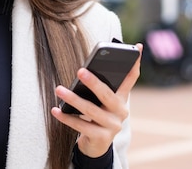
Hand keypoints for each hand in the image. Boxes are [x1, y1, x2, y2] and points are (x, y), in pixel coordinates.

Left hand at [50, 43, 141, 157]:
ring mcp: (113, 126)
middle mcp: (121, 112)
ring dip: (73, 99)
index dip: (134, 63)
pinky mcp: (101, 138)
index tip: (136, 47)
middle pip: (107, 95)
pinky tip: (56, 110)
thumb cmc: (96, 115)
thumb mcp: (101, 100)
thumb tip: (85, 68)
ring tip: (59, 89)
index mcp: (122, 98)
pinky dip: (67, 117)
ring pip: (90, 111)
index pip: (131, 78)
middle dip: (93, 82)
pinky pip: (81, 126)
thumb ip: (99, 85)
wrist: (96, 144)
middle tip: (80, 71)